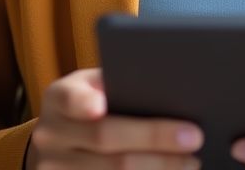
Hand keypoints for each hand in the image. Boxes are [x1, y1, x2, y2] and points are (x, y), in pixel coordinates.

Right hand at [25, 67, 203, 168]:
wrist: (56, 143)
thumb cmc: (87, 104)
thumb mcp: (91, 85)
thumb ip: (115, 83)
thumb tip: (165, 85)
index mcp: (58, 98)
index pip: (70, 98)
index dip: (83, 102)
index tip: (101, 106)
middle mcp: (51, 136)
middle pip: (104, 138)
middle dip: (153, 137)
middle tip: (194, 136)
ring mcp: (55, 169)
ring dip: (157, 167)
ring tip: (191, 161)